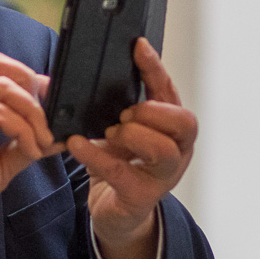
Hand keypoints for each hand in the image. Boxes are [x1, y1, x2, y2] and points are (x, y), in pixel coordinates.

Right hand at [0, 51, 58, 252]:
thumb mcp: (0, 163)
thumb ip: (23, 145)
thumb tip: (56, 137)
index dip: (27, 77)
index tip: (52, 100)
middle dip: (31, 84)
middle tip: (48, 116)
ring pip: (4, 88)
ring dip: (33, 114)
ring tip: (42, 142)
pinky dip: (22, 131)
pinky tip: (30, 150)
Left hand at [66, 39, 195, 258]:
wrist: (116, 212)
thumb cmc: (122, 165)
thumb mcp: (123, 131)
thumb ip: (119, 106)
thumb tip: (95, 73)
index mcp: (172, 128)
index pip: (170, 92)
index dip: (155, 68)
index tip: (138, 46)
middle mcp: (178, 151)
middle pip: (183, 122)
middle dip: (151, 111)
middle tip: (123, 114)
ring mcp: (164, 176)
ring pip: (163, 149)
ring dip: (133, 134)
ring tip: (110, 132)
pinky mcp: (141, 196)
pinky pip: (121, 172)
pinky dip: (96, 154)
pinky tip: (76, 144)